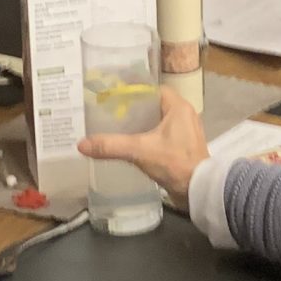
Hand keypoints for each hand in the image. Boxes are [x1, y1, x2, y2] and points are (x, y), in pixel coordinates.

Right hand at [75, 86, 208, 203]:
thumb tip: (82, 144)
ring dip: (140, 125)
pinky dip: (147, 138)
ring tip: (116, 128)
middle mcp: (184, 115)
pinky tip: (131, 145)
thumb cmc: (174, 163)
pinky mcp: (183, 148)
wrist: (198, 191)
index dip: (134, 91)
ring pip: (158, 122)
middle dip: (133, 110)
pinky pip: (162, 136)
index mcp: (178, 107)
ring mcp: (186, 132)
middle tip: (110, 114)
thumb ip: (111, 146)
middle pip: (153, 106)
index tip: (114, 97)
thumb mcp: (139, 151)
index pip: (153, 90)